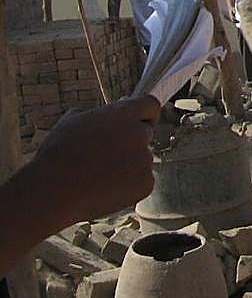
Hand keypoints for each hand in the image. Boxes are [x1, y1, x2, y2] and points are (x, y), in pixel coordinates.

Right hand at [31, 96, 160, 229]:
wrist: (54, 193)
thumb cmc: (58, 155)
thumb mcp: (72, 122)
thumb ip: (101, 114)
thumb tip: (116, 108)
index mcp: (122, 114)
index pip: (150, 105)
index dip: (145, 113)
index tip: (138, 120)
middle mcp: (139, 134)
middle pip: (145, 133)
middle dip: (130, 141)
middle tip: (105, 154)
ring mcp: (145, 159)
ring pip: (141, 159)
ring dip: (128, 164)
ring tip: (98, 175)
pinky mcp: (146, 183)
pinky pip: (142, 180)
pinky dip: (129, 185)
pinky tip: (105, 188)